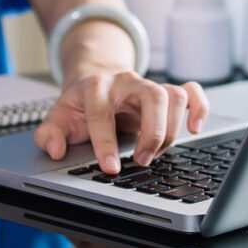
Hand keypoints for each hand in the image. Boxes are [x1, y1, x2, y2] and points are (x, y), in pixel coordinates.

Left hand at [34, 70, 208, 173]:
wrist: (94, 81)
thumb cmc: (78, 105)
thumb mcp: (57, 118)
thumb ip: (48, 135)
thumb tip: (55, 149)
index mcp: (95, 88)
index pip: (102, 113)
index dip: (106, 142)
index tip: (111, 167)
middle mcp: (126, 82)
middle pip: (152, 97)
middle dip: (152, 132)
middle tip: (142, 160)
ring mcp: (148, 85)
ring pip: (173, 95)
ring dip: (171, 128)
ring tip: (156, 152)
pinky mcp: (165, 92)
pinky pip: (192, 91)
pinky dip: (199, 108)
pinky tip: (194, 128)